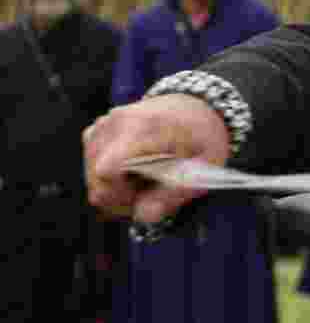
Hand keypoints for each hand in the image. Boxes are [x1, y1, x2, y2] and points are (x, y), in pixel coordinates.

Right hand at [84, 93, 231, 222]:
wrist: (197, 106)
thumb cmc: (204, 136)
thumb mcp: (206, 165)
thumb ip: (176, 193)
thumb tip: (145, 216)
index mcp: (146, 127)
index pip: (107, 170)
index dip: (119, 195)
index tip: (144, 199)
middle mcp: (118, 122)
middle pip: (96, 178)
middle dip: (120, 197)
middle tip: (152, 194)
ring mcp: (104, 124)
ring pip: (92, 175)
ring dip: (115, 188)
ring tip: (146, 181)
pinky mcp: (97, 130)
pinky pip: (91, 165)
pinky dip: (109, 176)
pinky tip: (133, 173)